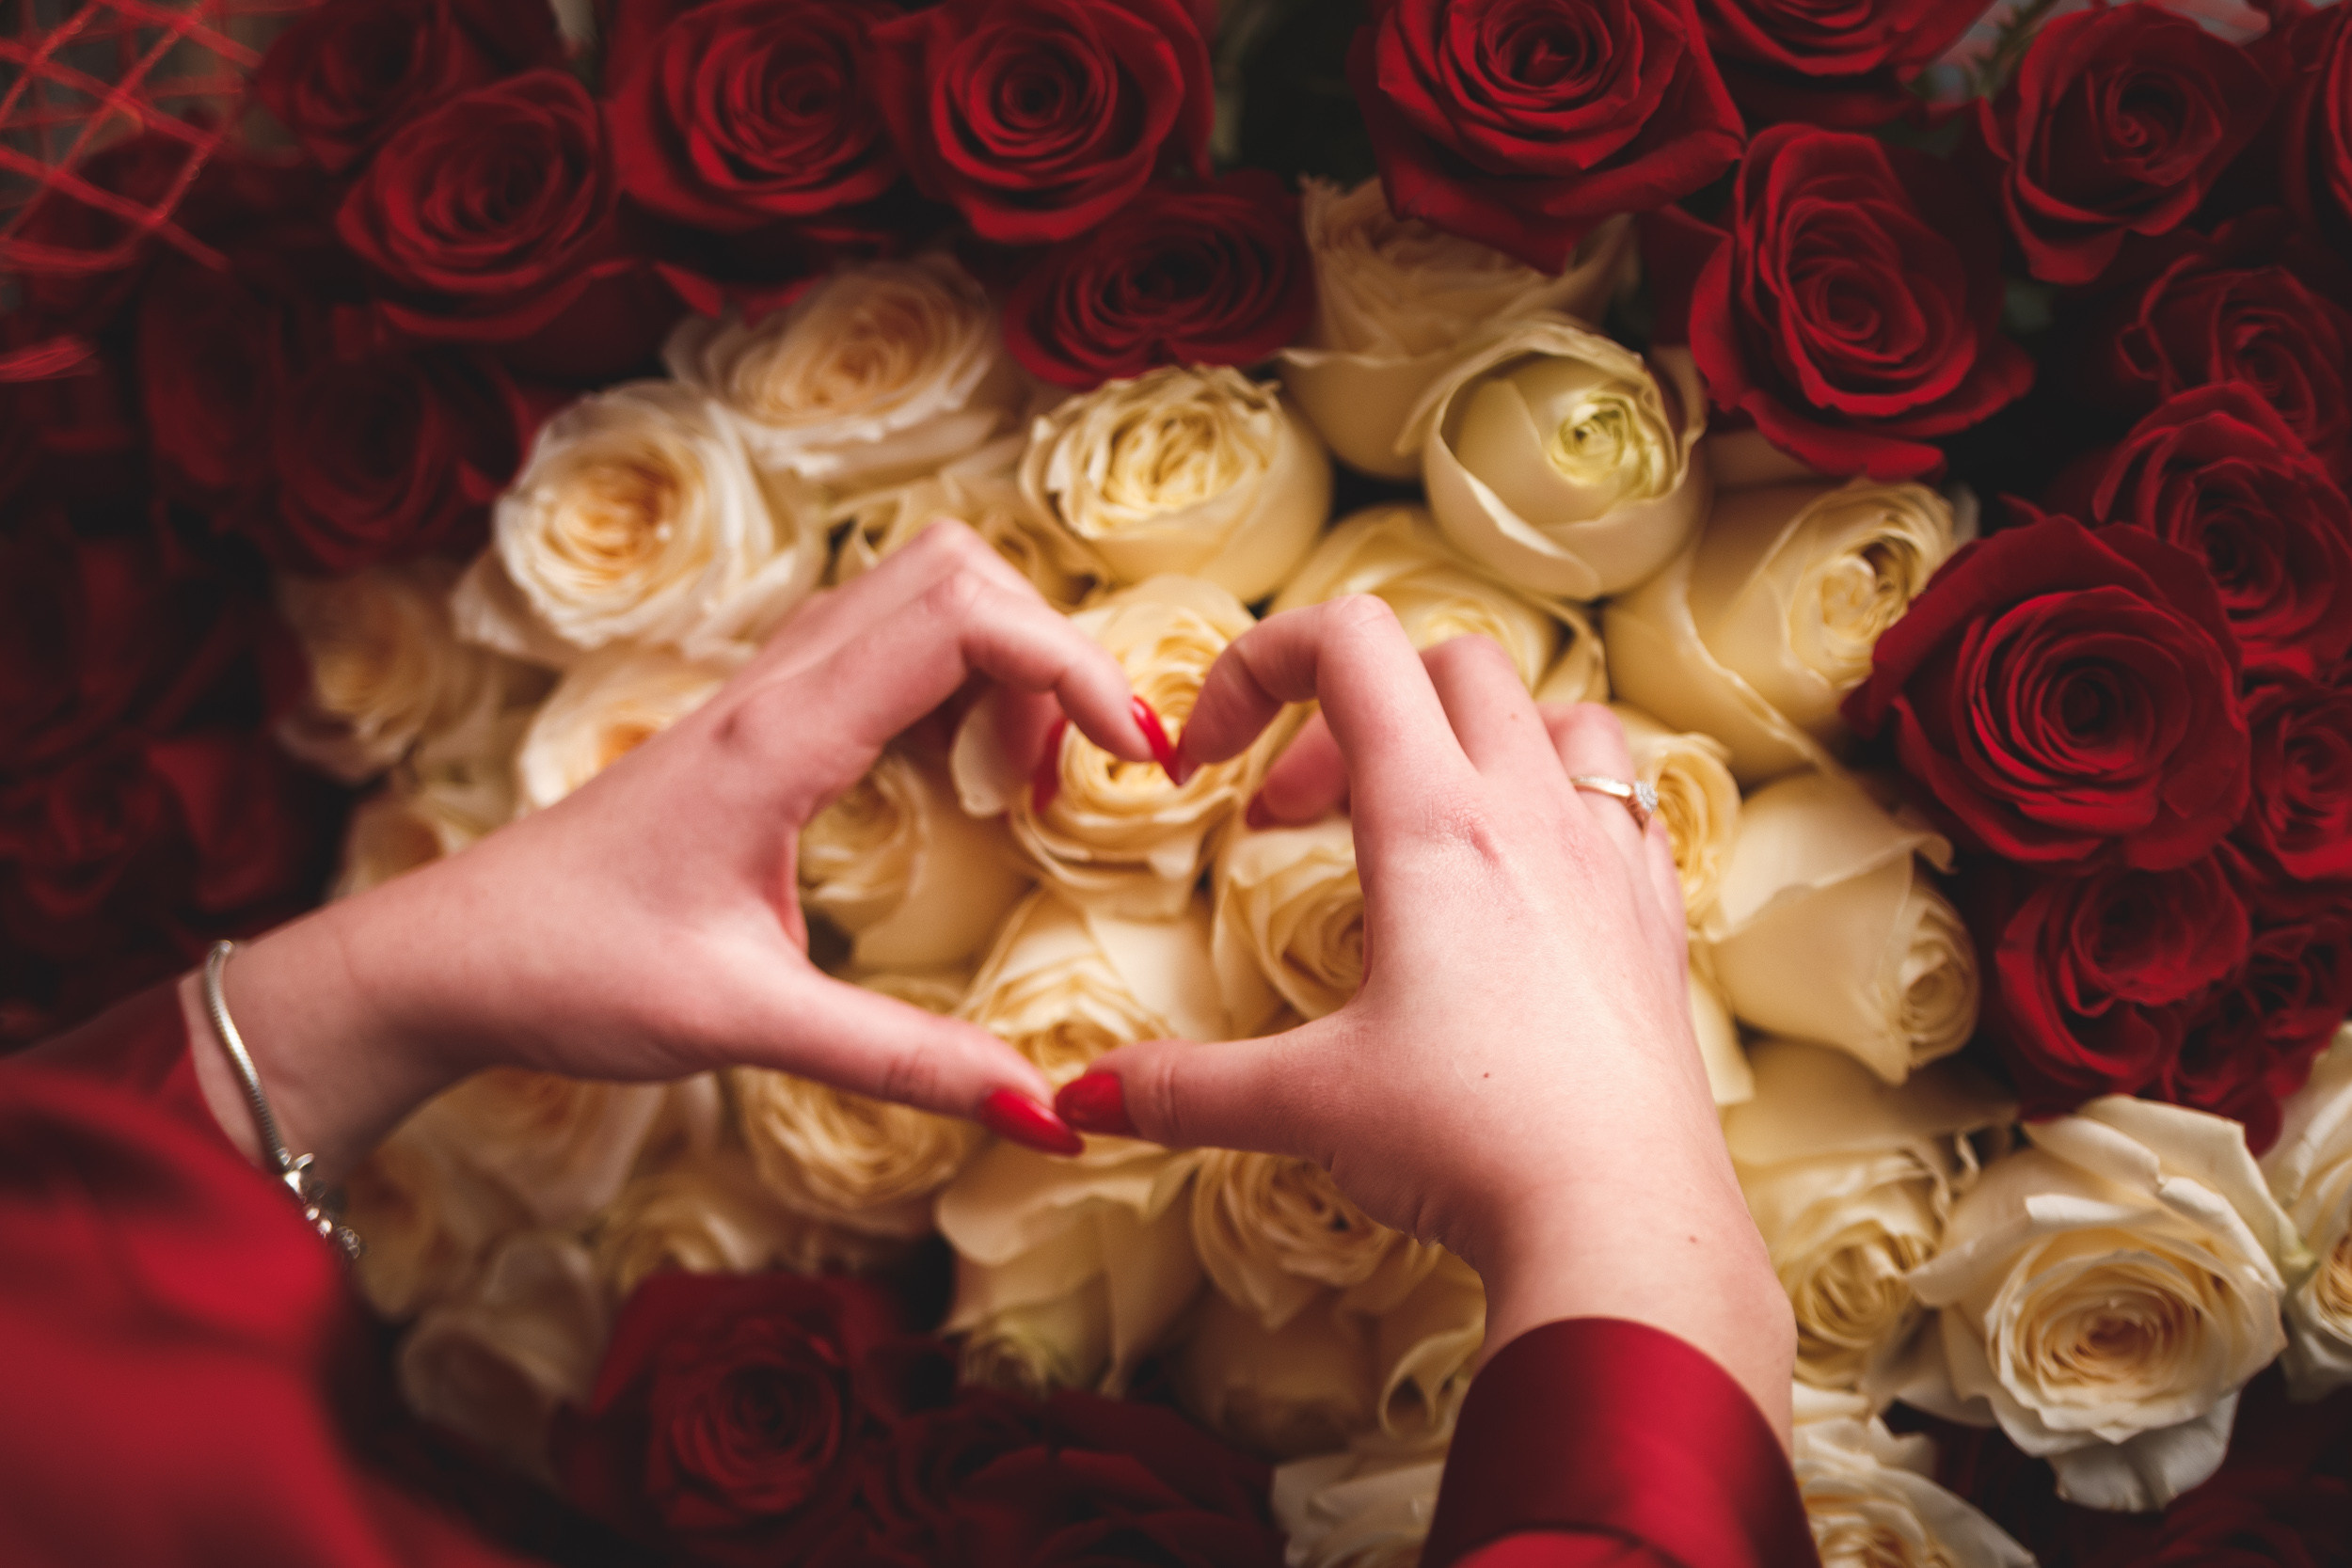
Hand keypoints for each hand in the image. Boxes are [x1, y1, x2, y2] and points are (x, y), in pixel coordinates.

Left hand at [187, 524, 1157, 1182]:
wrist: (443, 957)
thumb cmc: (573, 976)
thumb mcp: (744, 1025)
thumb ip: (902, 1061)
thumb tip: (1045, 1108)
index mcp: (781, 737)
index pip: (966, 619)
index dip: (1075, 665)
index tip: (1136, 760)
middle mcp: (776, 686)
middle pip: (956, 571)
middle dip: (1051, 650)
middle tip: (1079, 775)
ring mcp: (762, 692)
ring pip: (918, 594)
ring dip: (1002, 662)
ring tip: (1021, 787)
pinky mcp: (755, 721)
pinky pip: (881, 647)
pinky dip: (953, 681)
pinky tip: (955, 782)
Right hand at [1055, 599, 1793, 1434]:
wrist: (1624, 1219)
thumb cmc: (1469, 1140)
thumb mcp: (1306, 1105)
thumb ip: (1182, 1089)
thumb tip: (1080, 1100)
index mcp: (1436, 821)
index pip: (1349, 644)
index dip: (1256, 666)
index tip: (1209, 764)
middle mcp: (1533, 814)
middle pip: (1447, 664)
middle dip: (1349, 711)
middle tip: (1291, 815)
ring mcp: (1610, 861)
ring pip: (1558, 714)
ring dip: (1476, 733)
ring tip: (1419, 816)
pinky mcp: (1657, 922)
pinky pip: (1624, 805)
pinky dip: (1561, 804)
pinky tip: (1521, 883)